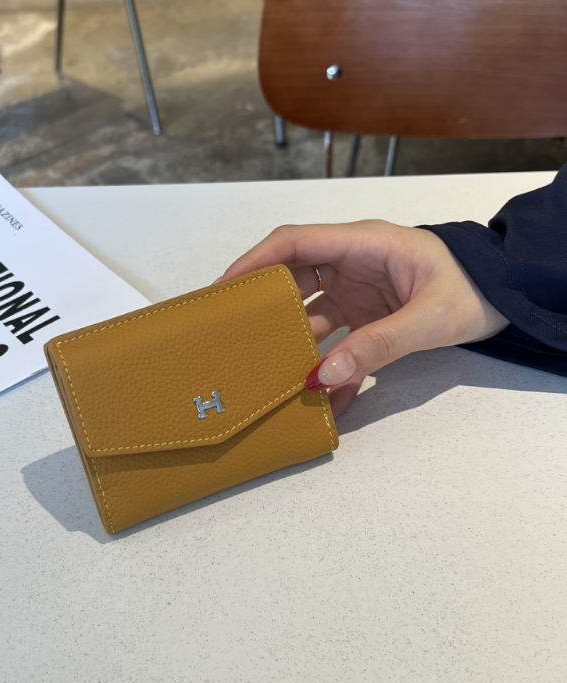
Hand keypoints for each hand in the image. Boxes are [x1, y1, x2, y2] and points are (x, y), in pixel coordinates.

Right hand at [221, 220, 508, 416]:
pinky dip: (326, 361)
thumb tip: (322, 376)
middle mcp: (352, 262)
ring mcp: (356, 289)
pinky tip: (323, 390)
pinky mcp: (364, 313)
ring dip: (292, 339)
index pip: (294, 243)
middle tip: (233, 334)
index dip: (254, 262)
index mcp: (364, 243)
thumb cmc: (476, 289)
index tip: (223, 290)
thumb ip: (378, 346)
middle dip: (264, 305)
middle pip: (292, 277)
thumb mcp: (429, 318)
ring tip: (269, 368)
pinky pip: (333, 336)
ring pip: (308, 310)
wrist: (507, 295)